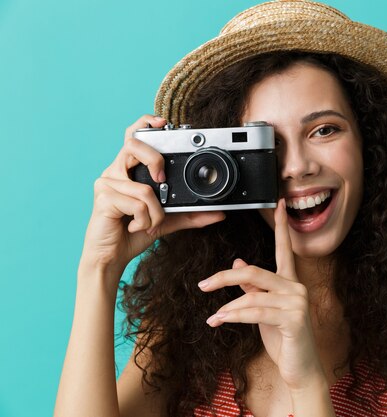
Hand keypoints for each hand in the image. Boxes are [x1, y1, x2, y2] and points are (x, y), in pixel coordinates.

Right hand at [80, 114, 224, 280]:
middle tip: (162, 180)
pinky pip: (138, 204)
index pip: (133, 136)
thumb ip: (189, 214)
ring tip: (148, 222)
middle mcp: (115, 172)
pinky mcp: (103, 198)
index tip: (163, 122)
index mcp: (129, 171)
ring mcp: (106, 183)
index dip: (145, 124)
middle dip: (154, 160)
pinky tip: (135, 226)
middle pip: (133, 145)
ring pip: (144, 187)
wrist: (111, 257)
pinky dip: (145, 220)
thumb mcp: (166, 220)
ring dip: (155, 212)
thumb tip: (218, 213)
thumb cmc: (132, 233)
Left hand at [198, 199, 323, 389]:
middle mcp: (296, 287)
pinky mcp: (294, 319)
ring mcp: (297, 303)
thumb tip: (238, 263)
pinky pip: (256, 312)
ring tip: (214, 318)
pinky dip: (234, 316)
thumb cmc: (284, 338)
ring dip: (228, 308)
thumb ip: (253, 287)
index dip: (281, 226)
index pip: (284, 248)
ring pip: (252, 296)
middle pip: (255, 271)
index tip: (278, 203)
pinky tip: (220, 321)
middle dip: (225, 278)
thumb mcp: (264, 310)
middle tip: (203, 284)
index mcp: (290, 282)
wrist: (300, 368)